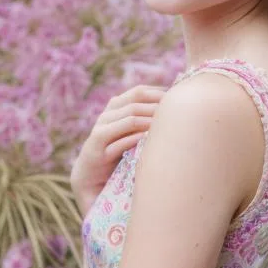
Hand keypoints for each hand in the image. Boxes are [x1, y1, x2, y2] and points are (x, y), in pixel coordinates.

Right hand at [70, 84, 165, 202]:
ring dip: (150, 121)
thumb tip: (173, 107)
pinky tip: (149, 141)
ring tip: (166, 125)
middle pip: (135, 104)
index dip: (157, 93)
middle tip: (175, 113)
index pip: (138, 92)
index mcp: (114, 107)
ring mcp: (101, 132)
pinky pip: (119, 142)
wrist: (90, 176)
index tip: (176, 99)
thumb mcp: (129, 132)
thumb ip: (143, 118)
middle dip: (156, 106)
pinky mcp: (97, 151)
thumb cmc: (117, 152)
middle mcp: (106, 116)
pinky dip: (136, 139)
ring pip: (129, 120)